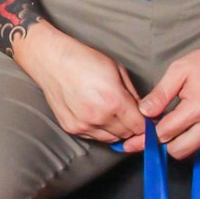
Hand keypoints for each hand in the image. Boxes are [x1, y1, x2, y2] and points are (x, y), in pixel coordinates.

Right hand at [16, 24, 145, 149]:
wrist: (52, 61)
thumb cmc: (84, 60)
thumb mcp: (116, 69)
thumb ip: (132, 93)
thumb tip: (142, 109)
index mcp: (114, 100)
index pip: (140, 126)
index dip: (146, 124)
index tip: (147, 121)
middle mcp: (99, 117)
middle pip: (126, 134)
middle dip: (132, 127)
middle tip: (131, 116)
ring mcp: (83, 125)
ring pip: (111, 139)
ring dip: (116, 130)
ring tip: (113, 115)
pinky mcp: (72, 128)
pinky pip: (94, 137)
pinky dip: (100, 130)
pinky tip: (97, 115)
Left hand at [139, 30, 199, 159]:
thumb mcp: (178, 70)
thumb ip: (160, 94)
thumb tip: (144, 112)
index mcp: (198, 107)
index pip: (166, 132)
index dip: (147, 136)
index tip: (133, 139)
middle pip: (178, 150)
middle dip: (161, 144)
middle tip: (147, 134)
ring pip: (189, 152)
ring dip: (174, 144)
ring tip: (162, 129)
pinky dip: (187, 141)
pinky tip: (178, 128)